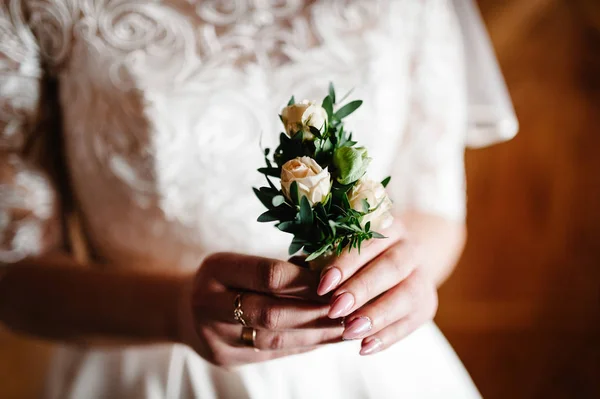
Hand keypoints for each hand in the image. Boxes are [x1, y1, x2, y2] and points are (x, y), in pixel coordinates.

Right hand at [176, 253, 343, 366]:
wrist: (187, 310)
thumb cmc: (228, 278)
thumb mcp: (243, 262)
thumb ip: (282, 266)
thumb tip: (333, 272)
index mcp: (216, 270)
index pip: (268, 275)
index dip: (307, 280)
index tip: (339, 281)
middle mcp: (210, 304)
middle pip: (272, 312)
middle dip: (316, 311)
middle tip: (351, 308)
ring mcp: (216, 337)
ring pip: (276, 340)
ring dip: (317, 333)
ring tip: (349, 326)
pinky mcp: (227, 359)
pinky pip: (275, 354)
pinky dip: (306, 345)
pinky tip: (330, 338)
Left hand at [316, 220, 437, 355]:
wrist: (400, 263)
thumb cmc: (359, 254)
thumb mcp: (344, 245)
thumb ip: (325, 254)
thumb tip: (295, 266)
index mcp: (387, 227)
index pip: (368, 242)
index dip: (346, 263)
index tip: (323, 285)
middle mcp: (410, 248)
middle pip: (391, 268)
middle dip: (362, 289)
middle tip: (335, 309)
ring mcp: (422, 277)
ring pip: (407, 296)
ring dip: (377, 316)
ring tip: (349, 332)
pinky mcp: (427, 305)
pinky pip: (410, 323)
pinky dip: (387, 337)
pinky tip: (364, 347)